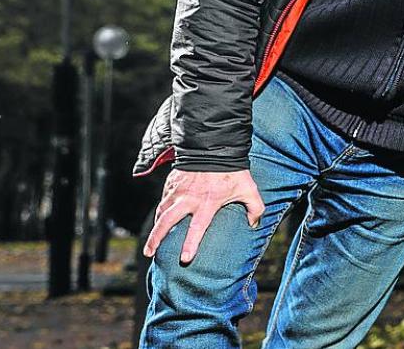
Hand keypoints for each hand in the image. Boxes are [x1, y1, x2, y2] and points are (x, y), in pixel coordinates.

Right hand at [143, 168, 263, 264]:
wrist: (215, 145)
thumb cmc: (233, 170)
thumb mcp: (248, 188)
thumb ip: (255, 208)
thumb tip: (254, 224)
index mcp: (207, 202)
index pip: (197, 228)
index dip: (190, 244)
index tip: (184, 259)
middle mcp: (188, 198)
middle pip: (166, 222)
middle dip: (156, 239)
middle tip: (148, 253)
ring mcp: (177, 190)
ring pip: (161, 212)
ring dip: (154, 229)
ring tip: (150, 243)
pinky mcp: (172, 182)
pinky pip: (163, 200)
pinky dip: (160, 212)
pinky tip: (159, 221)